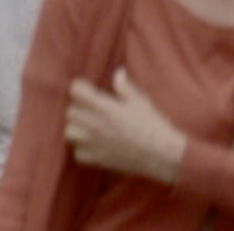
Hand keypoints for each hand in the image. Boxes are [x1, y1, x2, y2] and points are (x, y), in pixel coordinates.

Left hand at [66, 69, 186, 185]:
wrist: (164, 156)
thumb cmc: (153, 127)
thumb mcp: (140, 102)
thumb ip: (124, 87)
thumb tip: (118, 73)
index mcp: (103, 107)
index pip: (75, 90)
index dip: (81, 88)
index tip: (89, 91)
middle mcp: (92, 124)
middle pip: (70, 111)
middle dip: (80, 109)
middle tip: (94, 112)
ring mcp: (91, 143)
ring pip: (69, 132)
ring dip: (78, 129)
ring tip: (92, 129)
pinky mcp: (95, 159)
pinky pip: (77, 152)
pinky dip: (83, 150)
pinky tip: (96, 146)